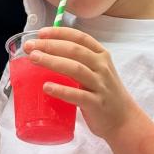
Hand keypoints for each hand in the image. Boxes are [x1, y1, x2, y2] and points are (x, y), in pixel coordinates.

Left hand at [27, 26, 136, 141]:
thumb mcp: (96, 71)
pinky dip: (61, 90)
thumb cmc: (104, 93)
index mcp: (101, 55)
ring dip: (52, 62)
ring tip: (34, 59)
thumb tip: (46, 52)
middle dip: (50, 45)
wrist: (124, 120)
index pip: (80, 37)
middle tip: (30, 47)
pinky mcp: (96, 103)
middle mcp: (102, 67)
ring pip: (75, 69)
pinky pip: (78, 95)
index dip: (59, 33)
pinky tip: (46, 87)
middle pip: (74, 50)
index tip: (40, 33)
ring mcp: (100, 85)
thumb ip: (78, 61)